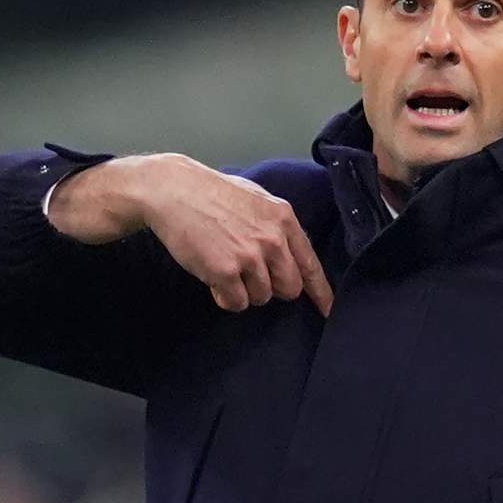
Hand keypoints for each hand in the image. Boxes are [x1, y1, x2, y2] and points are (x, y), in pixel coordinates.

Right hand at [141, 155, 333, 315]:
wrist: (174, 190)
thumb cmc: (212, 193)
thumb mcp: (257, 199)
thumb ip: (277, 226)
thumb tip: (291, 253)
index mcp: (284, 220)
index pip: (311, 265)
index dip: (320, 292)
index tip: (328, 311)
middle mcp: (273, 239)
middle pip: (289, 288)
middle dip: (273, 288)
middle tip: (250, 275)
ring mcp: (250, 256)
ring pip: (261, 297)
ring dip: (244, 291)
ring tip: (226, 268)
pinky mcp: (226, 271)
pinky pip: (236, 303)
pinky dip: (225, 296)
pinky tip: (213, 277)